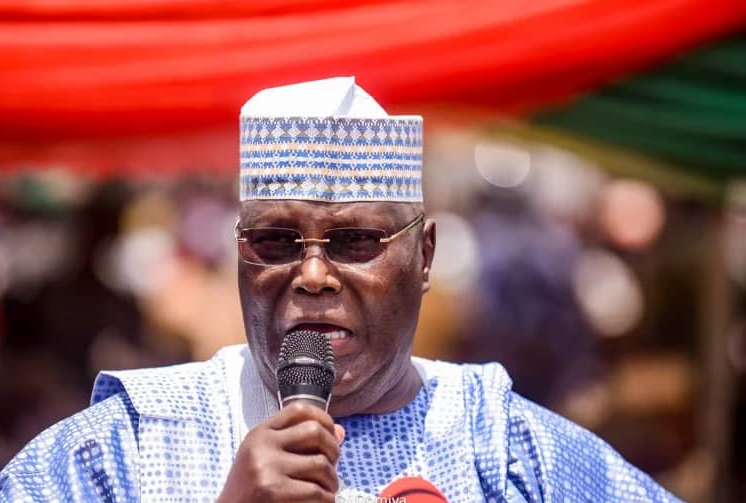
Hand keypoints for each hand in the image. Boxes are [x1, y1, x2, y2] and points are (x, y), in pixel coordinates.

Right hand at [217, 402, 345, 502]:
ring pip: (320, 464)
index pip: (298, 409)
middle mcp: (262, 446)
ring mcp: (267, 468)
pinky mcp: (274, 492)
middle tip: (333, 465)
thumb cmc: (252, 489)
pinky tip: (321, 501)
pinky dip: (326, 499)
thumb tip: (340, 431)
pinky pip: (316, 491)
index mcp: (260, 434)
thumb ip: (300, 443)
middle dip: (333, 449)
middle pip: (315, 431)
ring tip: (328, 488)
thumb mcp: (267, 457)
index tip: (331, 433)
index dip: (323, 418)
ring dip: (332, 480)